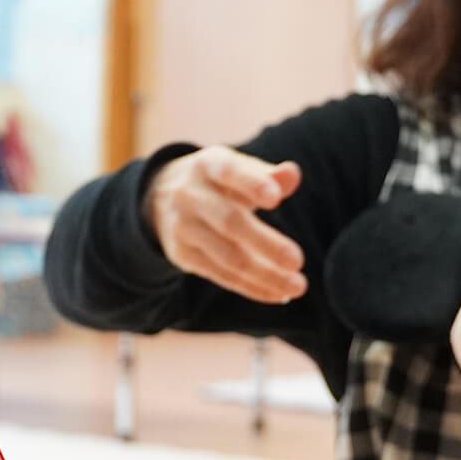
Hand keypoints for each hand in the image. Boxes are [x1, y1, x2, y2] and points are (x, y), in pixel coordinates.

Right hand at [143, 145, 306, 303]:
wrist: (162, 196)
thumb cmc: (219, 183)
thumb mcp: (239, 170)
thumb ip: (268, 174)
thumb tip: (292, 174)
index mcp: (208, 166)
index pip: (230, 171)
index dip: (252, 183)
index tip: (276, 198)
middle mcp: (190, 195)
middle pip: (230, 222)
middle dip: (266, 244)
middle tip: (297, 260)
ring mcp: (183, 226)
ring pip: (227, 256)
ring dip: (265, 275)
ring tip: (297, 285)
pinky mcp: (182, 254)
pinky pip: (221, 275)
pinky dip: (252, 287)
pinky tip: (277, 293)